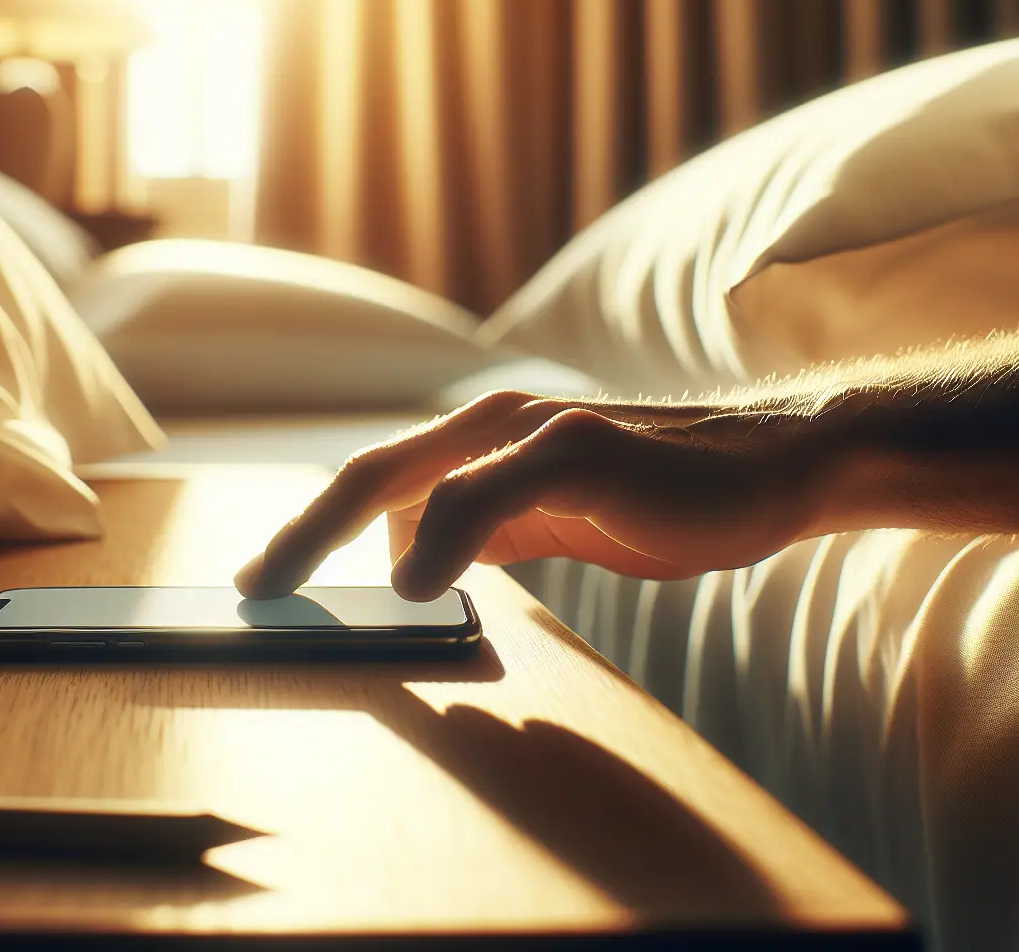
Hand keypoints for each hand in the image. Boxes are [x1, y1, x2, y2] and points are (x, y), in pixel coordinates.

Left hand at [234, 391, 841, 600]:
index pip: (378, 485)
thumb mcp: (560, 519)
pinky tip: (413, 587)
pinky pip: (487, 491)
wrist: (773, 470)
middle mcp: (496, 425)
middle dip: (299, 534)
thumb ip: (493, 531)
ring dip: (335, 533)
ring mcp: (536, 431)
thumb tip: (422, 569)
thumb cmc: (666, 498)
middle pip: (368, 475)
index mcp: (486, 444)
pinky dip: (440, 536)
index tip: (266, 586)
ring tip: (289, 592)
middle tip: (246, 594)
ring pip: (408, 475)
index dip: (313, 532)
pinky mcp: (580, 450)